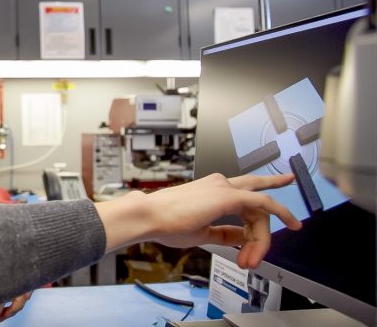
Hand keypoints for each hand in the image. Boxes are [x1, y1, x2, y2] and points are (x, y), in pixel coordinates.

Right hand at [96, 173, 301, 268]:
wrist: (150, 217)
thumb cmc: (165, 223)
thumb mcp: (202, 231)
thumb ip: (225, 232)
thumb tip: (241, 237)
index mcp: (211, 189)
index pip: (245, 202)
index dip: (254, 226)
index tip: (254, 245)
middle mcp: (220, 184)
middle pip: (257, 203)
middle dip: (268, 226)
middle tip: (271, 244)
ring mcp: (224, 187)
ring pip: (261, 208)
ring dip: (262, 237)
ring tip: (253, 258)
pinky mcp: (228, 195)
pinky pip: (263, 204)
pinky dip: (279, 214)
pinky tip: (291, 223)